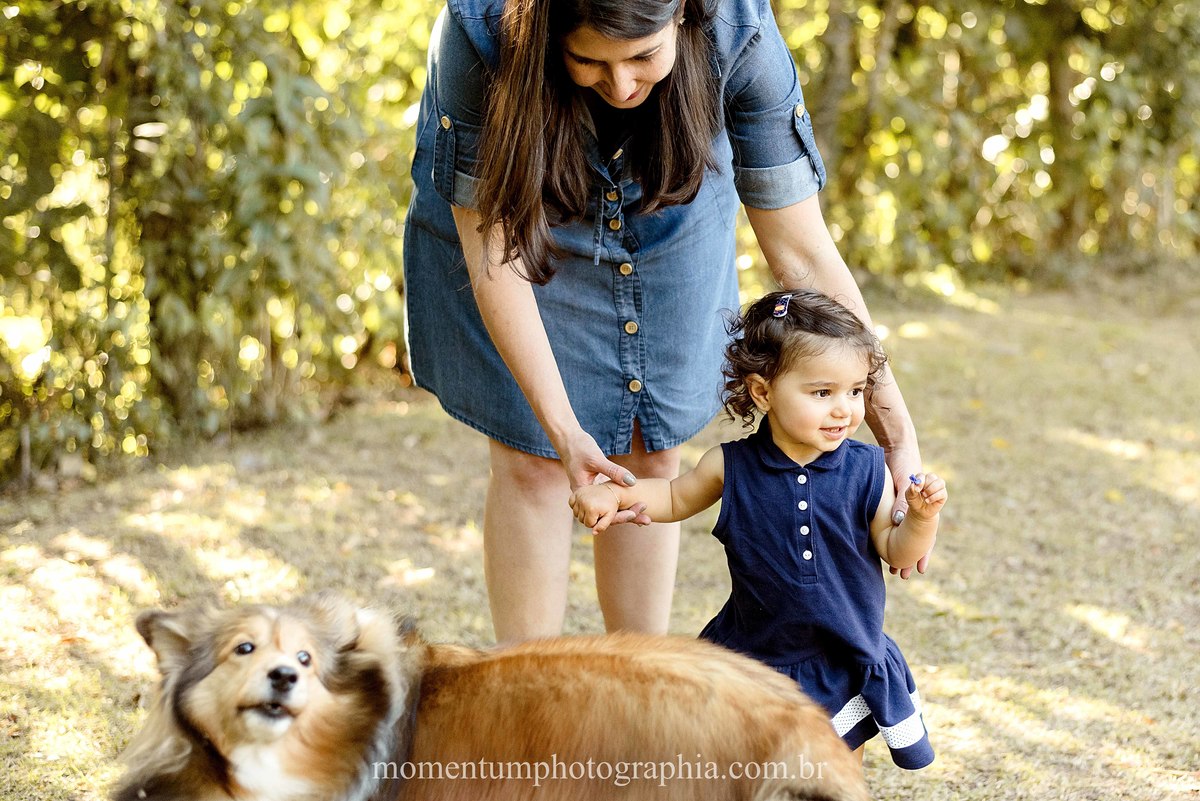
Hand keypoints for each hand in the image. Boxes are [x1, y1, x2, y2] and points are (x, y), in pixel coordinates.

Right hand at [556, 428, 649, 526]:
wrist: (568, 440)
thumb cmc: (579, 448)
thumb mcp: (596, 459)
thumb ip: (613, 471)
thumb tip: (632, 482)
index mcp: (582, 495)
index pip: (601, 515)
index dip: (619, 517)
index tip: (635, 516)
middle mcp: (585, 499)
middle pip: (607, 516)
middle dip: (627, 518)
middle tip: (647, 520)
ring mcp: (591, 495)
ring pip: (609, 510)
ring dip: (626, 513)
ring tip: (645, 518)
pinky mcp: (597, 488)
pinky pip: (610, 501)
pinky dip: (622, 504)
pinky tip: (637, 505)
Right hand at [569, 484, 620, 533]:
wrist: (610, 491)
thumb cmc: (610, 505)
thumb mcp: (610, 517)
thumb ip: (602, 526)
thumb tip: (593, 533)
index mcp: (591, 509)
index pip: (588, 524)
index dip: (595, 522)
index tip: (601, 515)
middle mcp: (583, 502)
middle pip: (581, 519)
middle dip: (589, 518)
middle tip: (597, 510)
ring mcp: (579, 496)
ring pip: (576, 513)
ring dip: (582, 512)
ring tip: (592, 506)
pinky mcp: (576, 492)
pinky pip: (571, 503)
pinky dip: (576, 505)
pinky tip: (584, 503)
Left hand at [883, 443, 932, 577]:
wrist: (898, 446)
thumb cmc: (904, 463)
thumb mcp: (904, 481)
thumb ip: (902, 500)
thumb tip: (897, 521)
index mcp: (922, 507)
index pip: (925, 536)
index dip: (922, 553)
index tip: (918, 569)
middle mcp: (915, 510)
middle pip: (914, 539)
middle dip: (908, 557)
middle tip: (901, 573)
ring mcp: (905, 507)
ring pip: (903, 534)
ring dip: (898, 548)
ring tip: (891, 566)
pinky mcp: (896, 502)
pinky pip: (894, 523)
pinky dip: (890, 535)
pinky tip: (881, 545)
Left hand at [904, 472, 946, 519]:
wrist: (920, 512)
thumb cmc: (915, 501)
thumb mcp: (910, 496)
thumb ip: (911, 490)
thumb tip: (913, 484)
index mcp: (922, 479)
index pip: (922, 475)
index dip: (920, 481)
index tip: (917, 489)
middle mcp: (931, 481)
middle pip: (932, 476)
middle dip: (926, 485)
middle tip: (922, 493)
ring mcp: (939, 487)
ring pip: (940, 482)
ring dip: (931, 490)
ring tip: (925, 496)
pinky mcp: (943, 494)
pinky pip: (942, 492)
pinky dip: (934, 497)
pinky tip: (928, 501)